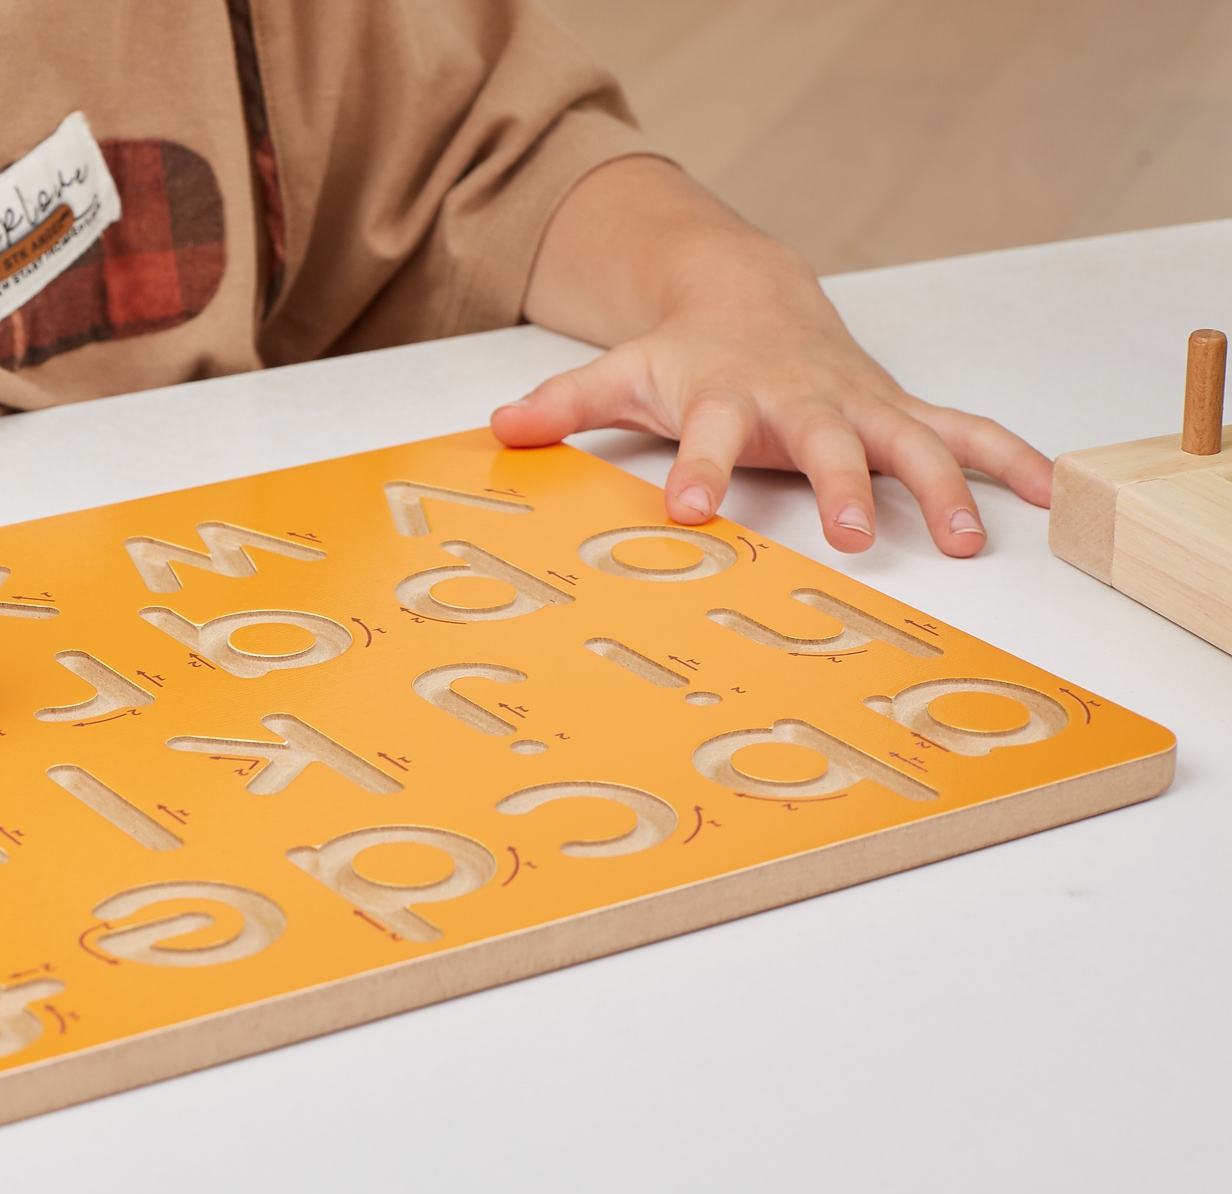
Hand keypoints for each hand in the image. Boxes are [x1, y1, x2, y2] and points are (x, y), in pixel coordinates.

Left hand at [497, 157, 1051, 557]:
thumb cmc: (684, 354)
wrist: (750, 296)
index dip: (699, 471)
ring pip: (912, 441)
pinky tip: (1048, 495)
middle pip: (827, 441)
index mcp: (728, 394)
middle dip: (841, 485)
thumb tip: (500, 427)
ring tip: (965, 542)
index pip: (709, 433)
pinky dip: (1010, 460)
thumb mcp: (618, 375)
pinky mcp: (899, 410)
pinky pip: (966, 433)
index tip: (688, 513)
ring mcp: (859, 405)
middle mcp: (802, 400)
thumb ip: (563, 406)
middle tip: (851, 538)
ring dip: (942, 489)